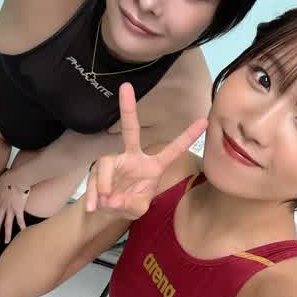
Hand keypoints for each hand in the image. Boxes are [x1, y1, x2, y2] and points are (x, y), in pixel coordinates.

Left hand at [0, 172, 30, 243]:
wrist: (18, 177)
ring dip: (6, 234)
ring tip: (6, 241)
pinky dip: (22, 226)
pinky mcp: (19, 208)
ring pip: (7, 223)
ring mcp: (10, 208)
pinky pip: (20, 219)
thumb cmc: (10, 177)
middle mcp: (3, 206)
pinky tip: (23, 232)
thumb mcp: (0, 181)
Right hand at [85, 82, 206, 217]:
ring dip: (104, 186)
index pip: (172, 150)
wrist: (108, 210)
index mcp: (152, 165)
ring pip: (106, 164)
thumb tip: (114, 199)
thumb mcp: (138, 208)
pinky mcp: (97, 169)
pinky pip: (94, 179)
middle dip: (128, 108)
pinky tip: (92, 207)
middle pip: (130, 130)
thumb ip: (133, 204)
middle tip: (125, 86)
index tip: (204, 120)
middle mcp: (133, 157)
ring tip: (105, 203)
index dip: (187, 136)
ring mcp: (114, 161)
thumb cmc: (130, 203)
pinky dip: (92, 196)